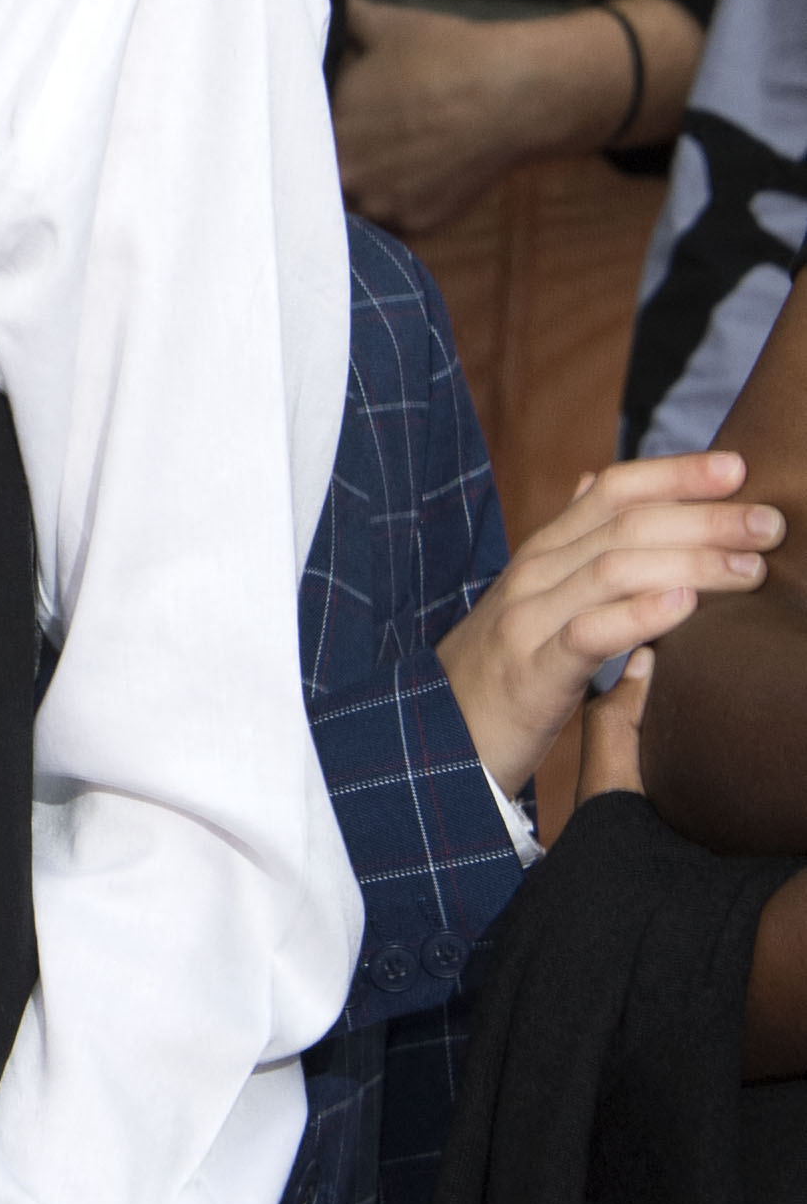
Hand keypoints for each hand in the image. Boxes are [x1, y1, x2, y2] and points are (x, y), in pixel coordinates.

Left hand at [334, 0, 675, 236]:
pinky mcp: (415, 225)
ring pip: (353, 204)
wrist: (515, 96)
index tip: (315, 121)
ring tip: (387, 160)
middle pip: (320, 178)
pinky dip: (395, 204)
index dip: (301, 133)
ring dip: (361, 186)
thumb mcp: (382, 24)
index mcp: (327, 129)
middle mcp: (346, 176)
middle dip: (329, 161)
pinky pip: (390, 221)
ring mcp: (381, 205)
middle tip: (352, 142)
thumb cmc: (446, 55)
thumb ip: (339, 21)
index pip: (293, 142)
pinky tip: (411, 177)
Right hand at [438, 452, 779, 793]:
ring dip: (691, 561)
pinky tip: (684, 604)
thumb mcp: (534, 596)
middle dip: (704, 517)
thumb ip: (571, 544)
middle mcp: (535, 574)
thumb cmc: (502, 669)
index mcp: (543, 553)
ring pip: (614, 570)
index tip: (740, 467)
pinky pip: (588, 633)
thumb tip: (596, 482)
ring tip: (751, 568)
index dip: (676, 472)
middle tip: (771, 524)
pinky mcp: (531, 673)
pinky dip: (640, 614)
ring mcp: (528, 619)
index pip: (613, 491)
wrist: (433, 736)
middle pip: (626, 525)